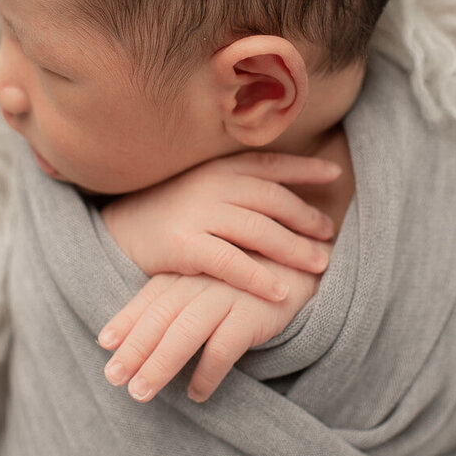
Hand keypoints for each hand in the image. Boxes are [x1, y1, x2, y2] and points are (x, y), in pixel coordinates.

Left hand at [98, 257, 319, 402]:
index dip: (126, 319)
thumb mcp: (213, 278)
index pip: (151, 296)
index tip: (104, 344)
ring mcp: (229, 293)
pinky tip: (196, 393)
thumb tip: (143, 334)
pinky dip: (208, 372)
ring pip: (185, 332)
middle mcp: (204, 278)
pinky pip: (224, 347)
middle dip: (135, 348)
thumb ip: (181, 296)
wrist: (308, 262)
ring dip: (161, 364)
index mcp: (190, 269)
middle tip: (114, 378)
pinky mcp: (255, 310)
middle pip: (161, 316)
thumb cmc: (253, 276)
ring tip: (141, 392)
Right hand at [101, 151, 339, 301]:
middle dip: (307, 218)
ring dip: (295, 249)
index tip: (335, 175)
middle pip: (273, 200)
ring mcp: (198, 214)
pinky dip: (259, 277)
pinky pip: (230, 263)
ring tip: (320, 264)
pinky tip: (282, 291)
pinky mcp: (184, 246)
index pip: (271, 164)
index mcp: (220, 167)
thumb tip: (287, 192)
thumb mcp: (204, 185)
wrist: (120, 228)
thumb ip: (239, 185)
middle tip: (330, 235)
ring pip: (259, 231)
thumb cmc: (172, 209)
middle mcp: (213, 185)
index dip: (305, 169)